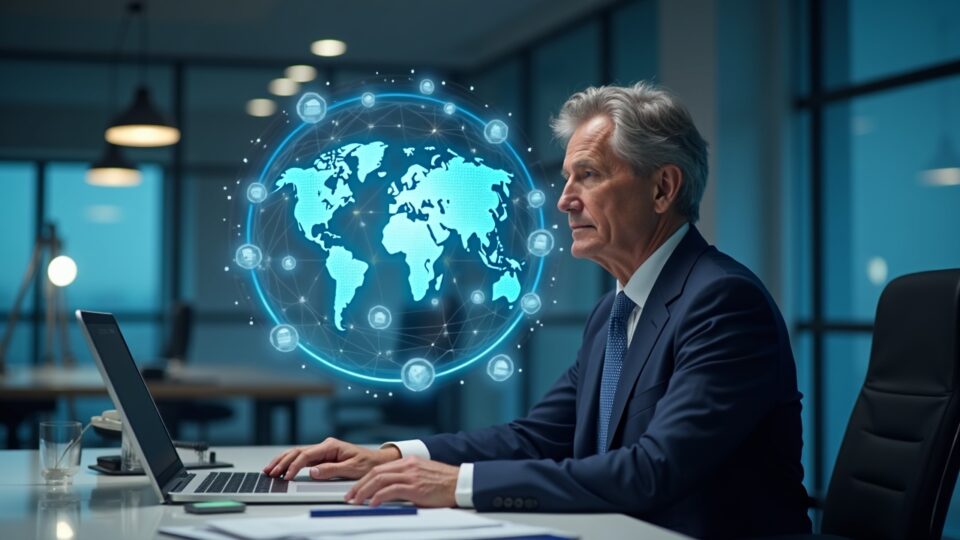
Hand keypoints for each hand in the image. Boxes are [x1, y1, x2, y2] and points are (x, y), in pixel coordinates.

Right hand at [262, 437, 400, 479]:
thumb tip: (313, 471)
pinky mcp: (322, 457)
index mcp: (331, 446)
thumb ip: (332, 470)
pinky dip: (290, 463)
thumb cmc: (367, 464)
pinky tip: (281, 468)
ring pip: (297, 454)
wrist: (376, 462)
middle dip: (282, 461)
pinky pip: (302, 459)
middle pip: (297, 452)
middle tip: (270, 472)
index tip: (286, 476)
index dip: (294, 465)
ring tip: (269, 469)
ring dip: (282, 461)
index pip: (307, 455)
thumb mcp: (352, 469)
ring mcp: (322, 451)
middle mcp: (325, 446)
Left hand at [345, 456, 458, 507]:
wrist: (461, 483)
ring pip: (380, 480)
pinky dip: (379, 497)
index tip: (356, 489)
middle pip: (376, 472)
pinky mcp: (415, 487)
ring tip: (356, 501)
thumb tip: (392, 489)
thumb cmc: (445, 482)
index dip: (365, 479)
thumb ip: (408, 478)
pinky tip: (373, 503)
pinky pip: (391, 490)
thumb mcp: (423, 474)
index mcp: (409, 462)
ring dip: (364, 491)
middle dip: (359, 485)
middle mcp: (408, 466)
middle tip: (350, 496)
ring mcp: (411, 475)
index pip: (380, 468)